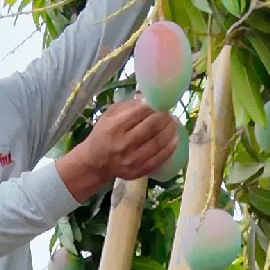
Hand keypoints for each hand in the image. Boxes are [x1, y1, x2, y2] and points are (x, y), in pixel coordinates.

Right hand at [55, 98, 179, 200]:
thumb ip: (128, 106)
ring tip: (175, 123)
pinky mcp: (139, 170)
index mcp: (114, 127)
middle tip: (170, 113)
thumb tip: (149, 98)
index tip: (162, 101)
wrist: (94, 163)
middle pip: (152, 127)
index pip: (140, 112)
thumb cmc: (101, 135)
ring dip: (170, 131)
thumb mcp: (108, 116)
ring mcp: (132, 159)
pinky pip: (159, 159)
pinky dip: (170, 148)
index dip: (155, 105)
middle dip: (165, 117)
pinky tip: (175, 139)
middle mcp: (123, 143)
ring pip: (158, 142)